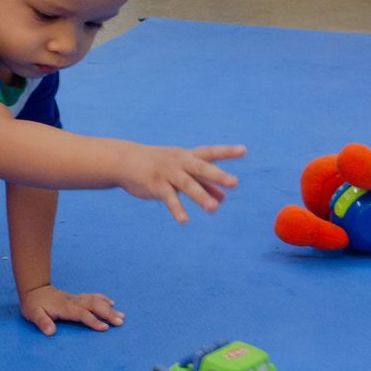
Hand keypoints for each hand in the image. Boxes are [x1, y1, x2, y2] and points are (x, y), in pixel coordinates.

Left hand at [20, 285, 122, 336]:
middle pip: (94, 306)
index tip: (105, 328)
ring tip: (122, 316)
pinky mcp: (77, 298)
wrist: (34, 289)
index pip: (82, 314)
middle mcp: (73, 302)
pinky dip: (103, 299)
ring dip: (109, 308)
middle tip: (120, 322)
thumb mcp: (33, 314)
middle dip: (108, 313)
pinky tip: (111, 303)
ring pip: (95, 301)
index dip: (93, 321)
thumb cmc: (34, 304)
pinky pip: (93, 297)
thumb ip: (42, 322)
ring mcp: (76, 298)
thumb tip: (50, 332)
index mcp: (65, 307)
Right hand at [118, 144, 244, 223]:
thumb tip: (224, 199)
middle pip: (201, 168)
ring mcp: (168, 173)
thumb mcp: (181, 172)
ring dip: (201, 196)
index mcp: (188, 157)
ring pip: (187, 185)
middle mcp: (180, 162)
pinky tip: (184, 221)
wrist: (126, 161)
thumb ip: (203, 184)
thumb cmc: (158, 166)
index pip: (211, 152)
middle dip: (218, 175)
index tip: (244, 150)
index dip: (227, 151)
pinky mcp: (156, 185)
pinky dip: (177, 209)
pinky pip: (169, 198)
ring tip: (214, 209)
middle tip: (235, 182)